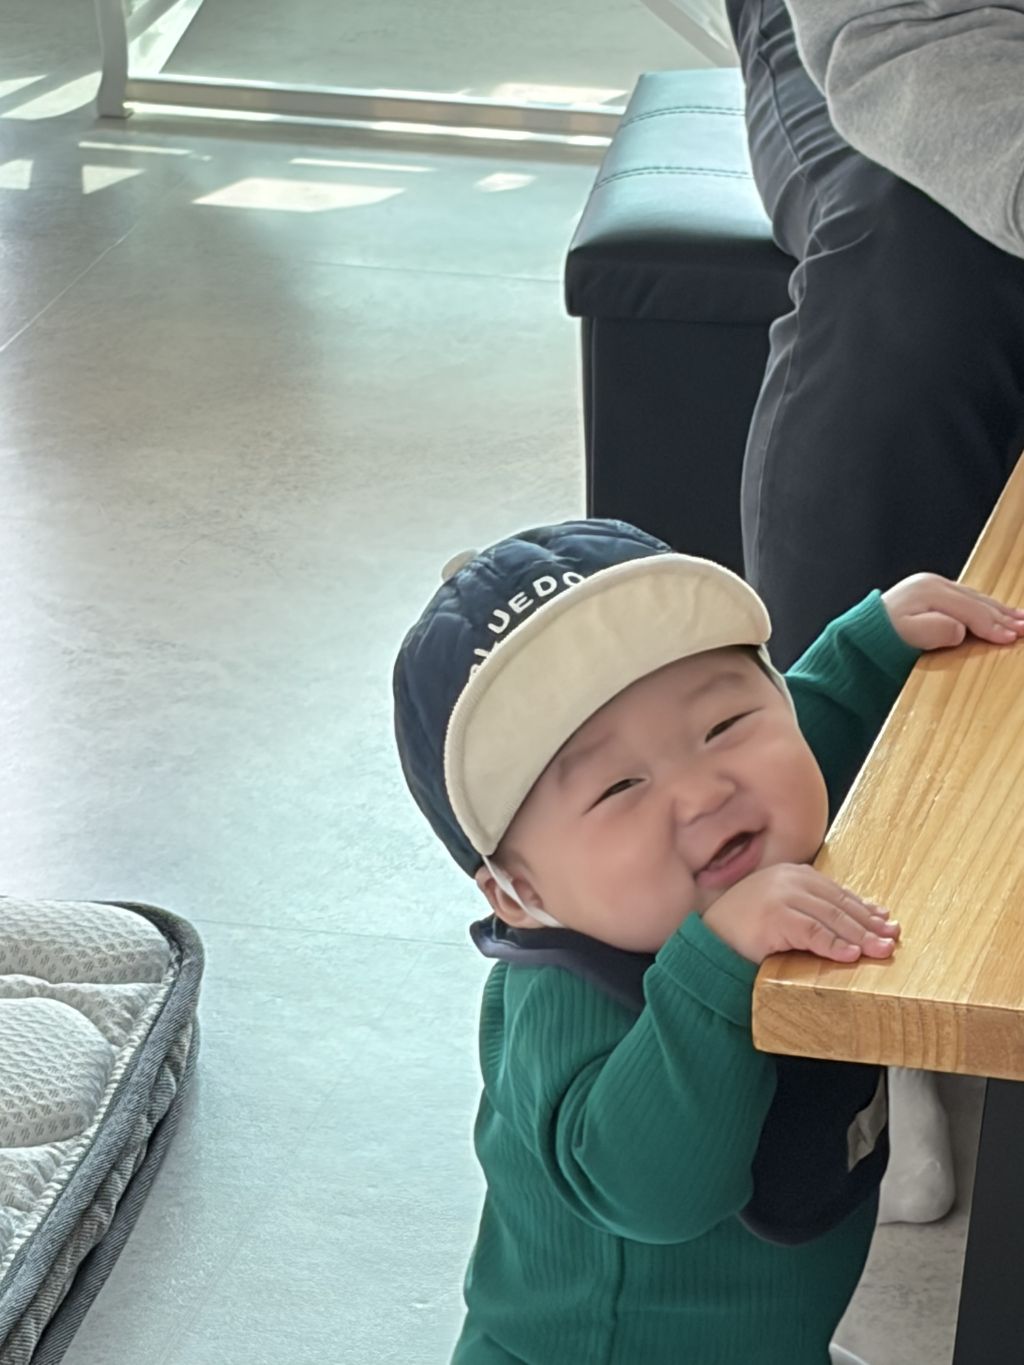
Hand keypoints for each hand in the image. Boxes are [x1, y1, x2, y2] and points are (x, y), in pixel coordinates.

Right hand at [701, 863, 899, 964]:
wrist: (708, 941)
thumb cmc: (743, 930)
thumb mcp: (780, 911)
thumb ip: (810, 910)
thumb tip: (854, 923)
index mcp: (791, 874)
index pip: (837, 892)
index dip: (864, 908)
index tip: (886, 921)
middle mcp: (788, 880)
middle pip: (839, 903)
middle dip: (869, 923)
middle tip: (892, 939)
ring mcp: (781, 896)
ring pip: (831, 917)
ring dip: (860, 936)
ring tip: (881, 950)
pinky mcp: (775, 917)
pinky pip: (813, 933)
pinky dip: (835, 945)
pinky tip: (852, 955)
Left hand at [882, 573, 1023, 650]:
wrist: (861, 632)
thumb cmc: (880, 637)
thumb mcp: (907, 635)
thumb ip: (935, 632)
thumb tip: (959, 629)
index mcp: (930, 592)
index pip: (971, 611)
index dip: (993, 625)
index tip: (1011, 638)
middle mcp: (934, 585)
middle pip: (977, 602)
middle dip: (1004, 616)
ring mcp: (934, 587)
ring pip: (975, 599)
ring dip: (999, 610)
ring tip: (1021, 619)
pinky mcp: (933, 593)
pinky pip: (967, 599)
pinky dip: (985, 607)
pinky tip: (998, 613)